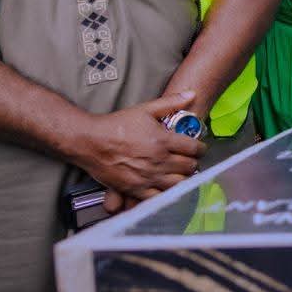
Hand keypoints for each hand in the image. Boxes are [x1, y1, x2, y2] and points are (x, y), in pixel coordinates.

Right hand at [68, 90, 204, 201]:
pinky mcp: (136, 189)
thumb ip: (170, 103)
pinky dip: (166, 193)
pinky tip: (165, 187)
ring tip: (180, 173)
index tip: (198, 149)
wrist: (90, 142)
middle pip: (189, 167)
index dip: (200, 148)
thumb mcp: (145, 109)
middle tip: (190, 160)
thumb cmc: (117, 125)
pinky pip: (160, 197)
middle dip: (193, 163)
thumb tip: (192, 94)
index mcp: (163, 140)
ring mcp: (148, 177)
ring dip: (183, 178)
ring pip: (179, 184)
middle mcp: (159, 160)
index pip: (194, 148)